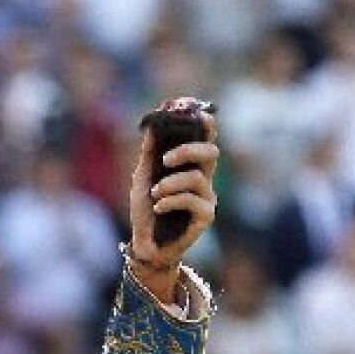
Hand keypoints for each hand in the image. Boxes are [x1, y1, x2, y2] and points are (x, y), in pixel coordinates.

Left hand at [127, 122, 218, 301]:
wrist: (144, 243)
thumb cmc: (146, 209)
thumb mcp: (143, 176)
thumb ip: (150, 152)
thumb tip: (154, 122)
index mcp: (190, 165)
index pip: (205, 138)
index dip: (204, 122)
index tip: (193, 110)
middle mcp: (203, 178)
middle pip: (211, 152)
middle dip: (187, 150)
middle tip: (165, 160)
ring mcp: (207, 197)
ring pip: (197, 178)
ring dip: (170, 184)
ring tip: (155, 194)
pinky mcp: (206, 216)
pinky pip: (193, 200)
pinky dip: (171, 201)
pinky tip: (158, 207)